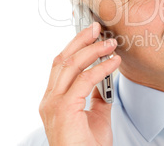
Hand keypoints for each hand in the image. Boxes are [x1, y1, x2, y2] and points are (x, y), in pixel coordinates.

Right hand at [39, 22, 120, 145]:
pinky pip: (85, 80)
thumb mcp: (96, 113)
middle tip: (97, 28)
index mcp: (54, 99)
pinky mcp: (64, 109)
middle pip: (63, 59)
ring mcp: (54, 104)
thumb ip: (97, 93)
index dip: (74, 46)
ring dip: (93, 50)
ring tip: (110, 43)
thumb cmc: (88, 144)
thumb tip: (105, 75)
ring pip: (71, 65)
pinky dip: (101, 68)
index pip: (61, 65)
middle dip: (80, 40)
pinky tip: (114, 62)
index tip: (90, 33)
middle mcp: (50, 99)